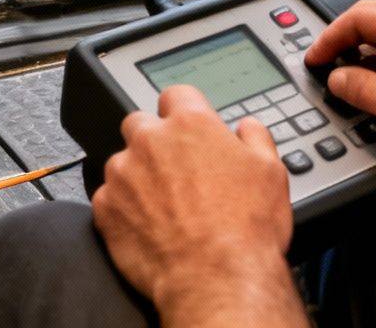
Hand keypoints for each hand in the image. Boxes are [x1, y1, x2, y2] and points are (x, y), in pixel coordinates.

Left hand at [90, 85, 302, 327]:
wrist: (217, 278)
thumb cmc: (245, 230)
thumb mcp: (271, 173)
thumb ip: (255, 138)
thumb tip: (248, 128)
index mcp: (191, 124)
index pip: (177, 96)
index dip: (184, 112)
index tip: (188, 129)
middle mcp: (150, 141)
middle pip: (140, 124)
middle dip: (154, 141)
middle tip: (174, 171)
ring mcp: (122, 173)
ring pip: (121, 162)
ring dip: (136, 176)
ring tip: (163, 206)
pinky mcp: (105, 208)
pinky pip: (107, 198)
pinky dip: (122, 208)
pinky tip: (145, 226)